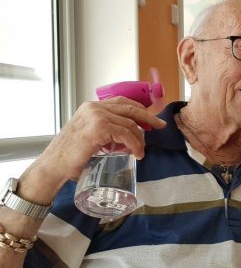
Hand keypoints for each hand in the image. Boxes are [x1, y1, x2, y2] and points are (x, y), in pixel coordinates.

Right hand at [38, 97, 166, 181]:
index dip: (140, 109)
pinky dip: (135, 145)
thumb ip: (106, 131)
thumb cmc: (71, 155)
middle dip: (149, 118)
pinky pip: (127, 134)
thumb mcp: (90, 136)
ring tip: (141, 152)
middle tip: (161, 126)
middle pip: (130, 108)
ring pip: (131, 124)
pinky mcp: (99, 128)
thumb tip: (128, 136)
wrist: (54, 166)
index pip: (122, 102)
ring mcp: (96, 116)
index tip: (151, 119)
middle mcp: (94, 107)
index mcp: (91, 107)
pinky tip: (137, 154)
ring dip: (140, 140)